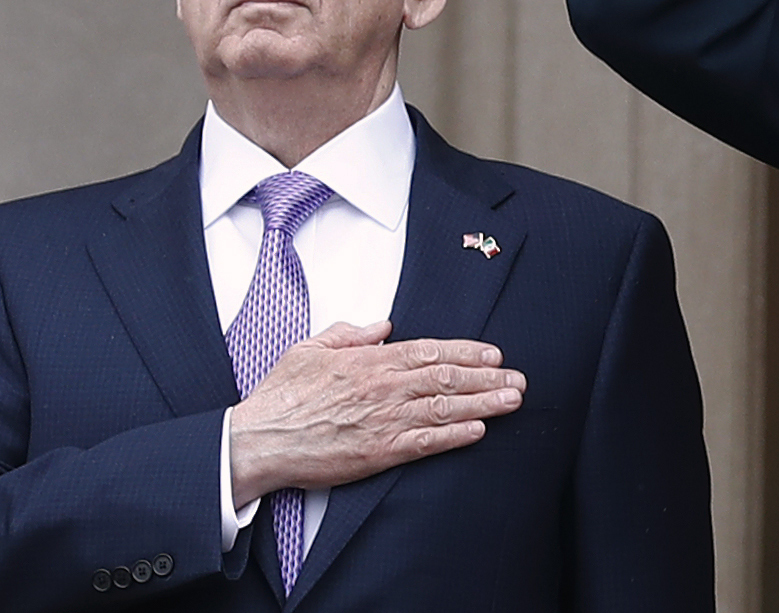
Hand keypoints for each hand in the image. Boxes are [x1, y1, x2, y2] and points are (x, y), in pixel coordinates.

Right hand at [228, 321, 525, 505]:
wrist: (260, 440)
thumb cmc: (281, 396)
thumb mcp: (311, 349)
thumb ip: (350, 334)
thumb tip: (382, 326)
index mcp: (370, 361)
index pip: (431, 351)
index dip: (468, 351)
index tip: (494, 354)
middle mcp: (384, 387)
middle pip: (448, 377)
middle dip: (488, 377)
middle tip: (518, 379)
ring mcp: (385, 420)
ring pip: (446, 408)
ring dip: (484, 404)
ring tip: (513, 401)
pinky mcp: (380, 452)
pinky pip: (427, 443)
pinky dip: (456, 436)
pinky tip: (479, 431)